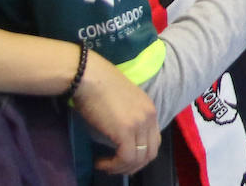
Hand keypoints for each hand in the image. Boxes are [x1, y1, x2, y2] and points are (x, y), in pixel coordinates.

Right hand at [75, 55, 159, 173]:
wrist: (90, 77)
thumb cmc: (99, 87)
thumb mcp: (123, 104)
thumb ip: (129, 120)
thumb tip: (121, 141)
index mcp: (150, 110)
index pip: (155, 141)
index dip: (140, 155)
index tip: (122, 159)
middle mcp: (150, 117)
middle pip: (151, 153)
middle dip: (133, 166)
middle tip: (114, 167)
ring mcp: (139, 123)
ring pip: (139, 159)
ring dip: (121, 168)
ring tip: (105, 165)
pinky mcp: (126, 130)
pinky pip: (126, 158)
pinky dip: (113, 165)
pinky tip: (100, 162)